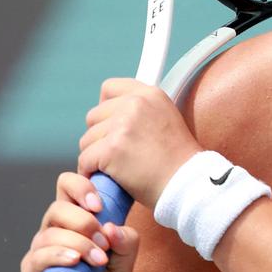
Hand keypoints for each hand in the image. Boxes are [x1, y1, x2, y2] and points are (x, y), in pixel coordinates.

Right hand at [20, 172, 138, 271]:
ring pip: (50, 232)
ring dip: (78, 242)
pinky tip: (74, 261)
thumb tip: (115, 226)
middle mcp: (55, 236)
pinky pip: (37, 257)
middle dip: (83, 219)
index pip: (69, 189)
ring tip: (98, 260)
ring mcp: (41, 256)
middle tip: (104, 241)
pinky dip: (57, 255)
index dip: (82, 186)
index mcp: (76, 226)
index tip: (101, 204)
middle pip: (58, 207)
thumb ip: (126, 246)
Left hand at [78, 78, 202, 206]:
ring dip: (95, 156)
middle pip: (94, 116)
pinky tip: (105, 178)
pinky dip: (91, 172)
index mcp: (150, 94)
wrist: (186, 184)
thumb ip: (141, 110)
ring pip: (87, 139)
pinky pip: (85, 159)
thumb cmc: (177, 161)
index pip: (110, 88)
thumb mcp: (166, 119)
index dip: (106, 107)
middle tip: (115, 154)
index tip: (109, 124)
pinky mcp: (111, 149)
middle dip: (99, 136)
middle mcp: (135, 103)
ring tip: (114, 168)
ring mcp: (122, 125)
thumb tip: (112, 115)